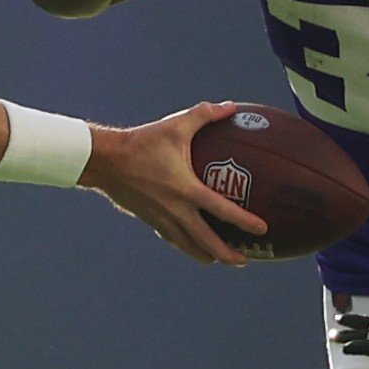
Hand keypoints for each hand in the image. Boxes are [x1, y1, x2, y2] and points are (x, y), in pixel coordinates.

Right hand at [86, 101, 268, 264]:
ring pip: (188, 245)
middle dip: (226, 254)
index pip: (222, 210)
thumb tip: (232, 106)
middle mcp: (175, 209)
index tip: (262, 230)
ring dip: (206, 255)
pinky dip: (186, 245)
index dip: (244, 221)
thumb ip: (206, 115)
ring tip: (222, 260)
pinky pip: (172, 238)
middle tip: (245, 261)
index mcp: (186, 189)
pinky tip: (192, 245)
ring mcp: (161, 218)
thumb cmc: (142, 142)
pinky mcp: (150, 220)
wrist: (105, 161)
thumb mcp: (176, 125)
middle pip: (205, 241)